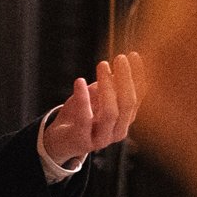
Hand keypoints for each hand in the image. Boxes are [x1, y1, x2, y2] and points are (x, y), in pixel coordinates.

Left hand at [38, 53, 144, 170]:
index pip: (137, 96)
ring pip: (111, 112)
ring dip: (108, 86)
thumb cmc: (81, 115)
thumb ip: (110, 85)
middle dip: (126, 79)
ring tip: (102, 65)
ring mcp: (101, 139)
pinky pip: (84, 119)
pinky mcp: (82, 141)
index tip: (134, 55)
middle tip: (120, 58)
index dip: (138, 76)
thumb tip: (122, 63)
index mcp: (125, 120)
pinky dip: (83, 98)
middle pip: (128, 103)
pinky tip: (79, 81)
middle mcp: (118, 131)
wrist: (59, 142)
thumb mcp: (97, 97)